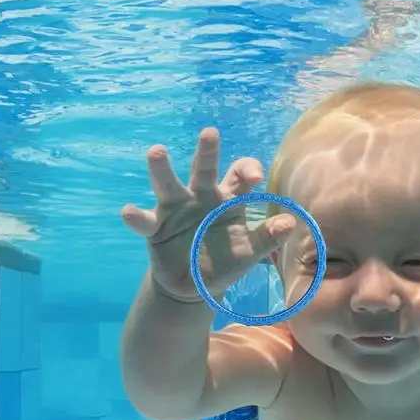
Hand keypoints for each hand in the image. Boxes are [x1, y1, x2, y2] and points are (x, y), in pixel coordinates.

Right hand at [121, 127, 295, 301]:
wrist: (194, 286)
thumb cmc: (225, 262)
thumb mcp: (250, 252)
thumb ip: (268, 238)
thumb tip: (291, 223)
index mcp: (228, 199)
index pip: (239, 175)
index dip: (247, 171)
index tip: (253, 178)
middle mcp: (201, 196)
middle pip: (203, 169)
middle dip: (207, 152)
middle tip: (210, 133)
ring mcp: (175, 209)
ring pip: (168, 184)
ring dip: (162, 169)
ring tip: (157, 152)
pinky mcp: (155, 227)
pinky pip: (144, 220)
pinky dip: (135, 217)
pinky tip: (129, 212)